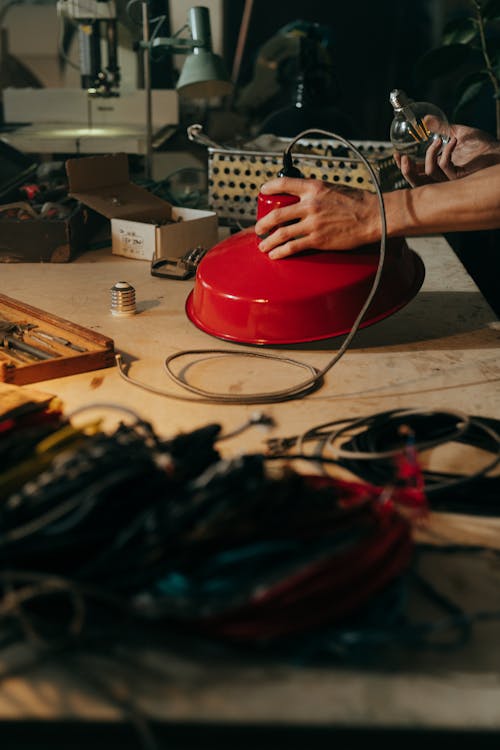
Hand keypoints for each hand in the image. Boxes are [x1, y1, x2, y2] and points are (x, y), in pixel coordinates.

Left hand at [255, 177, 377, 258]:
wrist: (373, 216)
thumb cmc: (358, 202)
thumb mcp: (334, 188)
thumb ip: (317, 193)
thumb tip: (304, 200)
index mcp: (315, 187)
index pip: (285, 182)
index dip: (269, 186)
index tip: (262, 190)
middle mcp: (310, 204)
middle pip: (277, 213)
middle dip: (263, 223)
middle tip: (258, 229)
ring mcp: (313, 223)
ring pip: (281, 233)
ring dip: (268, 241)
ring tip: (263, 246)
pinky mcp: (317, 239)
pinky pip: (293, 247)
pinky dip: (280, 252)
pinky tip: (274, 255)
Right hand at [395, 124, 499, 186]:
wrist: (499, 152)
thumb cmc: (482, 146)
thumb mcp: (457, 133)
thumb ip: (441, 128)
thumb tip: (426, 119)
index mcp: (439, 171)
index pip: (416, 174)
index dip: (403, 167)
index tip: (396, 154)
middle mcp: (443, 179)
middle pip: (417, 183)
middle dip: (407, 171)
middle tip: (403, 157)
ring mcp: (451, 180)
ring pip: (429, 175)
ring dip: (429, 156)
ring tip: (437, 141)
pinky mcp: (460, 178)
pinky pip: (445, 166)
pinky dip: (446, 152)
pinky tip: (452, 141)